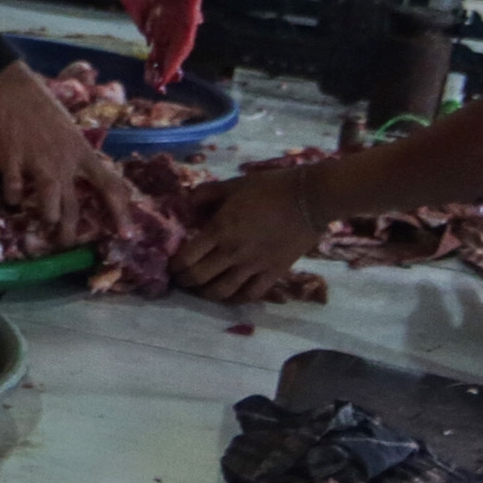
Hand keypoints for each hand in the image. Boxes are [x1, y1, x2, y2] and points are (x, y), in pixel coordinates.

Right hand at [0, 60, 134, 249]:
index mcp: (82, 152)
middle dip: (71, 230)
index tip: (127, 234)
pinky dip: (14, 198)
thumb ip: (75, 156)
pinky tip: (12, 200)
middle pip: (74, 204)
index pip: (109, 186)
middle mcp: (64, 161)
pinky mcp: (12, 160)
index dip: (120, 212)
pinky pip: (15, 189)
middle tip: (67, 243)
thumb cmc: (42, 107)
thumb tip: (80, 179)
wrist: (10, 88)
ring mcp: (38, 161)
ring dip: (48, 218)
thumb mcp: (69, 131)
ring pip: (49, 201)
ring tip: (45, 225)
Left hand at [175, 165, 322, 302]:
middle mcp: (232, 252)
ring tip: (203, 289)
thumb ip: (207, 194)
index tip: (172, 265)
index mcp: (219, 229)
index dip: (174, 265)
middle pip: (198, 278)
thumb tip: (187, 203)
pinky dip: (236, 298)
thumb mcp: (233, 184)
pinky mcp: (273, 273)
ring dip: (206, 293)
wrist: (310, 197)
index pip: (186, 258)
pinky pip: (250, 295)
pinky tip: (231, 294)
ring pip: (221, 292)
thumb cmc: (271, 187)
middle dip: (185, 281)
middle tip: (183, 278)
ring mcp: (253, 266)